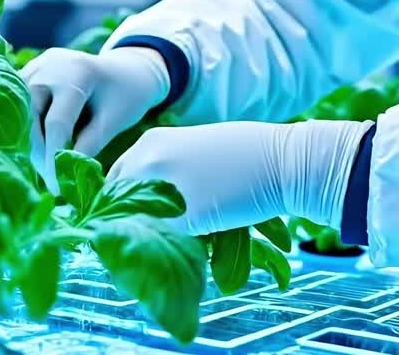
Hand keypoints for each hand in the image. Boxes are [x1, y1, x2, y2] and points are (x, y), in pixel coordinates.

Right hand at [23, 47, 169, 192]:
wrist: (126, 69)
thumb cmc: (126, 96)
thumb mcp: (113, 121)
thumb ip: (88, 146)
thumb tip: (63, 175)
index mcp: (77, 73)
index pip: (57, 122)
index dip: (54, 157)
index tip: (56, 186)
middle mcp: (49, 65)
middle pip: (31, 117)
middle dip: (38, 152)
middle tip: (49, 180)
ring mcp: (36, 66)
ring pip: (20, 113)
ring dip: (29, 141)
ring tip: (45, 167)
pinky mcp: (29, 72)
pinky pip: (20, 105)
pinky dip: (28, 128)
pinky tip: (39, 149)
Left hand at [107, 119, 373, 234]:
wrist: (284, 160)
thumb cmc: (247, 156)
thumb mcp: (195, 150)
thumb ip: (167, 171)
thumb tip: (146, 207)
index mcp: (151, 142)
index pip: (114, 181)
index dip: (119, 206)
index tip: (130, 222)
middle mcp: (148, 161)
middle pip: (114, 205)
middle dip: (123, 226)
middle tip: (141, 243)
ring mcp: (163, 188)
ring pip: (134, 226)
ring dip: (143, 242)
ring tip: (161, 253)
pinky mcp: (185, 216)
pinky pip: (164, 243)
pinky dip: (169, 253)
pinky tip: (185, 256)